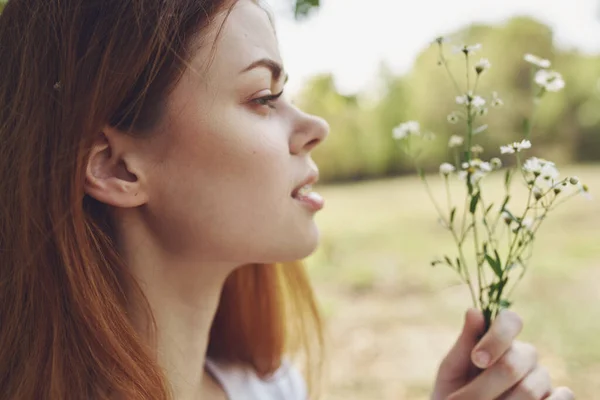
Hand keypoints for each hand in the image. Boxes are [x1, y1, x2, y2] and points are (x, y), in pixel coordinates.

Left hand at [431, 309, 573, 399]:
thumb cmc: (454, 391)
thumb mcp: (453, 368)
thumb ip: (464, 343)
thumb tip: (474, 311)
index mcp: (499, 340)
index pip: (511, 320)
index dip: (497, 338)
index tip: (478, 359)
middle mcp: (524, 355)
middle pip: (517, 361)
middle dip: (487, 383)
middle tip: (464, 399)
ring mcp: (541, 379)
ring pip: (531, 388)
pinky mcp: (554, 398)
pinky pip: (562, 398)